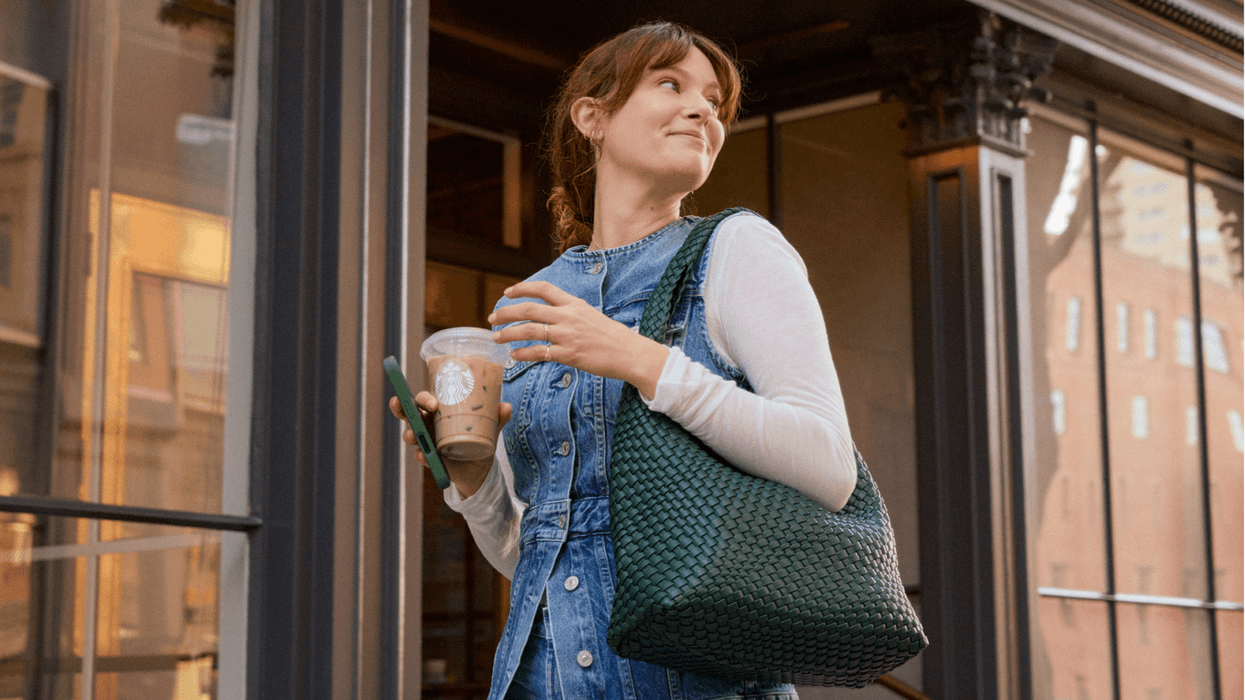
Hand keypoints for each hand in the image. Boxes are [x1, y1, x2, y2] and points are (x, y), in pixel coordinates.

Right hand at [388, 393, 511, 497]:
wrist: (479, 469)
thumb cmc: (479, 440)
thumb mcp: (489, 428)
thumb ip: (496, 418)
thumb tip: (506, 407)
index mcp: (439, 411)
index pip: (424, 399)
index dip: (423, 398)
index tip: (433, 403)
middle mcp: (428, 424)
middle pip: (408, 411)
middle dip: (400, 406)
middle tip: (403, 406)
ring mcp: (427, 441)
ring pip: (410, 433)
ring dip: (408, 433)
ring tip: (413, 435)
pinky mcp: (430, 458)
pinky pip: (421, 456)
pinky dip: (421, 455)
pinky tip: (424, 456)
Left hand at [488, 280, 669, 398]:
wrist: (630, 353)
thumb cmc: (612, 337)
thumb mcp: (591, 316)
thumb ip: (570, 314)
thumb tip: (551, 317)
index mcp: (574, 304)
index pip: (543, 289)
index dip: (522, 288)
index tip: (507, 293)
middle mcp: (568, 316)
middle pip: (529, 310)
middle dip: (506, 313)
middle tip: (492, 318)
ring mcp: (567, 336)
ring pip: (529, 331)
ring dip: (508, 333)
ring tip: (496, 338)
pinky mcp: (569, 355)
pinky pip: (539, 353)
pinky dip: (523, 354)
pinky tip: (514, 356)